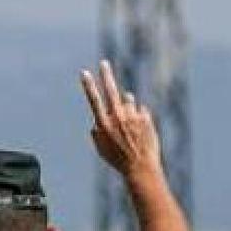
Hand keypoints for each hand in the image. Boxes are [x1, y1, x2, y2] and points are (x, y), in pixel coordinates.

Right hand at [80, 60, 163, 180]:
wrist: (140, 167)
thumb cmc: (118, 160)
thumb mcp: (101, 149)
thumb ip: (96, 134)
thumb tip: (96, 122)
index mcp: (104, 124)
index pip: (94, 100)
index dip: (89, 85)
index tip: (84, 72)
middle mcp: (117, 117)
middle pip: (111, 90)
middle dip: (106, 75)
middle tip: (104, 63)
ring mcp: (132, 116)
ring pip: (128, 101)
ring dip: (127, 107)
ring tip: (130, 126)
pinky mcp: (145, 117)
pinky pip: (140, 111)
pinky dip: (139, 118)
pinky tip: (140, 133)